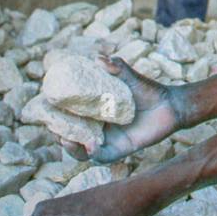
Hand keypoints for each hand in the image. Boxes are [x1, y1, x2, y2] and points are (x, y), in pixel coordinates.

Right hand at [62, 56, 183, 163]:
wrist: (170, 105)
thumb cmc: (148, 89)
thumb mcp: (130, 77)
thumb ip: (117, 68)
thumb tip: (98, 59)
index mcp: (94, 110)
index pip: (68, 115)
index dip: (55, 115)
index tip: (46, 109)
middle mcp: (97, 126)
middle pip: (70, 135)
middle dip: (59, 133)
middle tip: (54, 128)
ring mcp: (107, 139)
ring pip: (81, 149)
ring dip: (71, 147)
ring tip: (66, 139)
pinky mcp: (119, 149)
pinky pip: (101, 157)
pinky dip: (93, 154)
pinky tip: (91, 146)